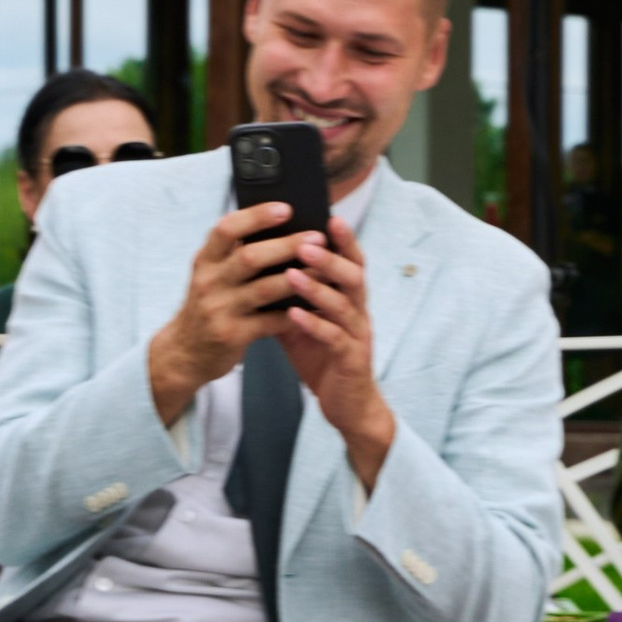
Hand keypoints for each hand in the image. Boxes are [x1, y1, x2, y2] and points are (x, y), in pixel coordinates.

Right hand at [148, 206, 312, 424]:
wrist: (185, 352)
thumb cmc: (209, 305)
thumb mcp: (212, 275)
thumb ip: (234, 253)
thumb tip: (281, 227)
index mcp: (205, 260)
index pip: (226, 228)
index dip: (256, 216)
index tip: (286, 208)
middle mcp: (209, 281)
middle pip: (250, 257)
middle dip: (287, 246)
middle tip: (318, 238)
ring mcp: (219, 310)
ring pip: (263, 289)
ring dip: (298, 279)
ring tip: (325, 270)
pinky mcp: (232, 335)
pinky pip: (270, 322)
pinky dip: (295, 313)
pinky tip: (316, 306)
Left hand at [276, 211, 394, 489]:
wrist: (346, 405)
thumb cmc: (324, 359)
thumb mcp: (303, 322)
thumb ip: (290, 296)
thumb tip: (262, 267)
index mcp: (349, 300)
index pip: (351, 262)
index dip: (344, 240)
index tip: (329, 216)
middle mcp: (359, 313)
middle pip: (354, 276)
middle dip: (330, 258)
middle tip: (305, 242)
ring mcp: (357, 336)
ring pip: (344, 305)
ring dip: (318, 288)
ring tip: (293, 273)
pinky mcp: (351, 361)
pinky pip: (334, 339)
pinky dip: (314, 325)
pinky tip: (294, 315)